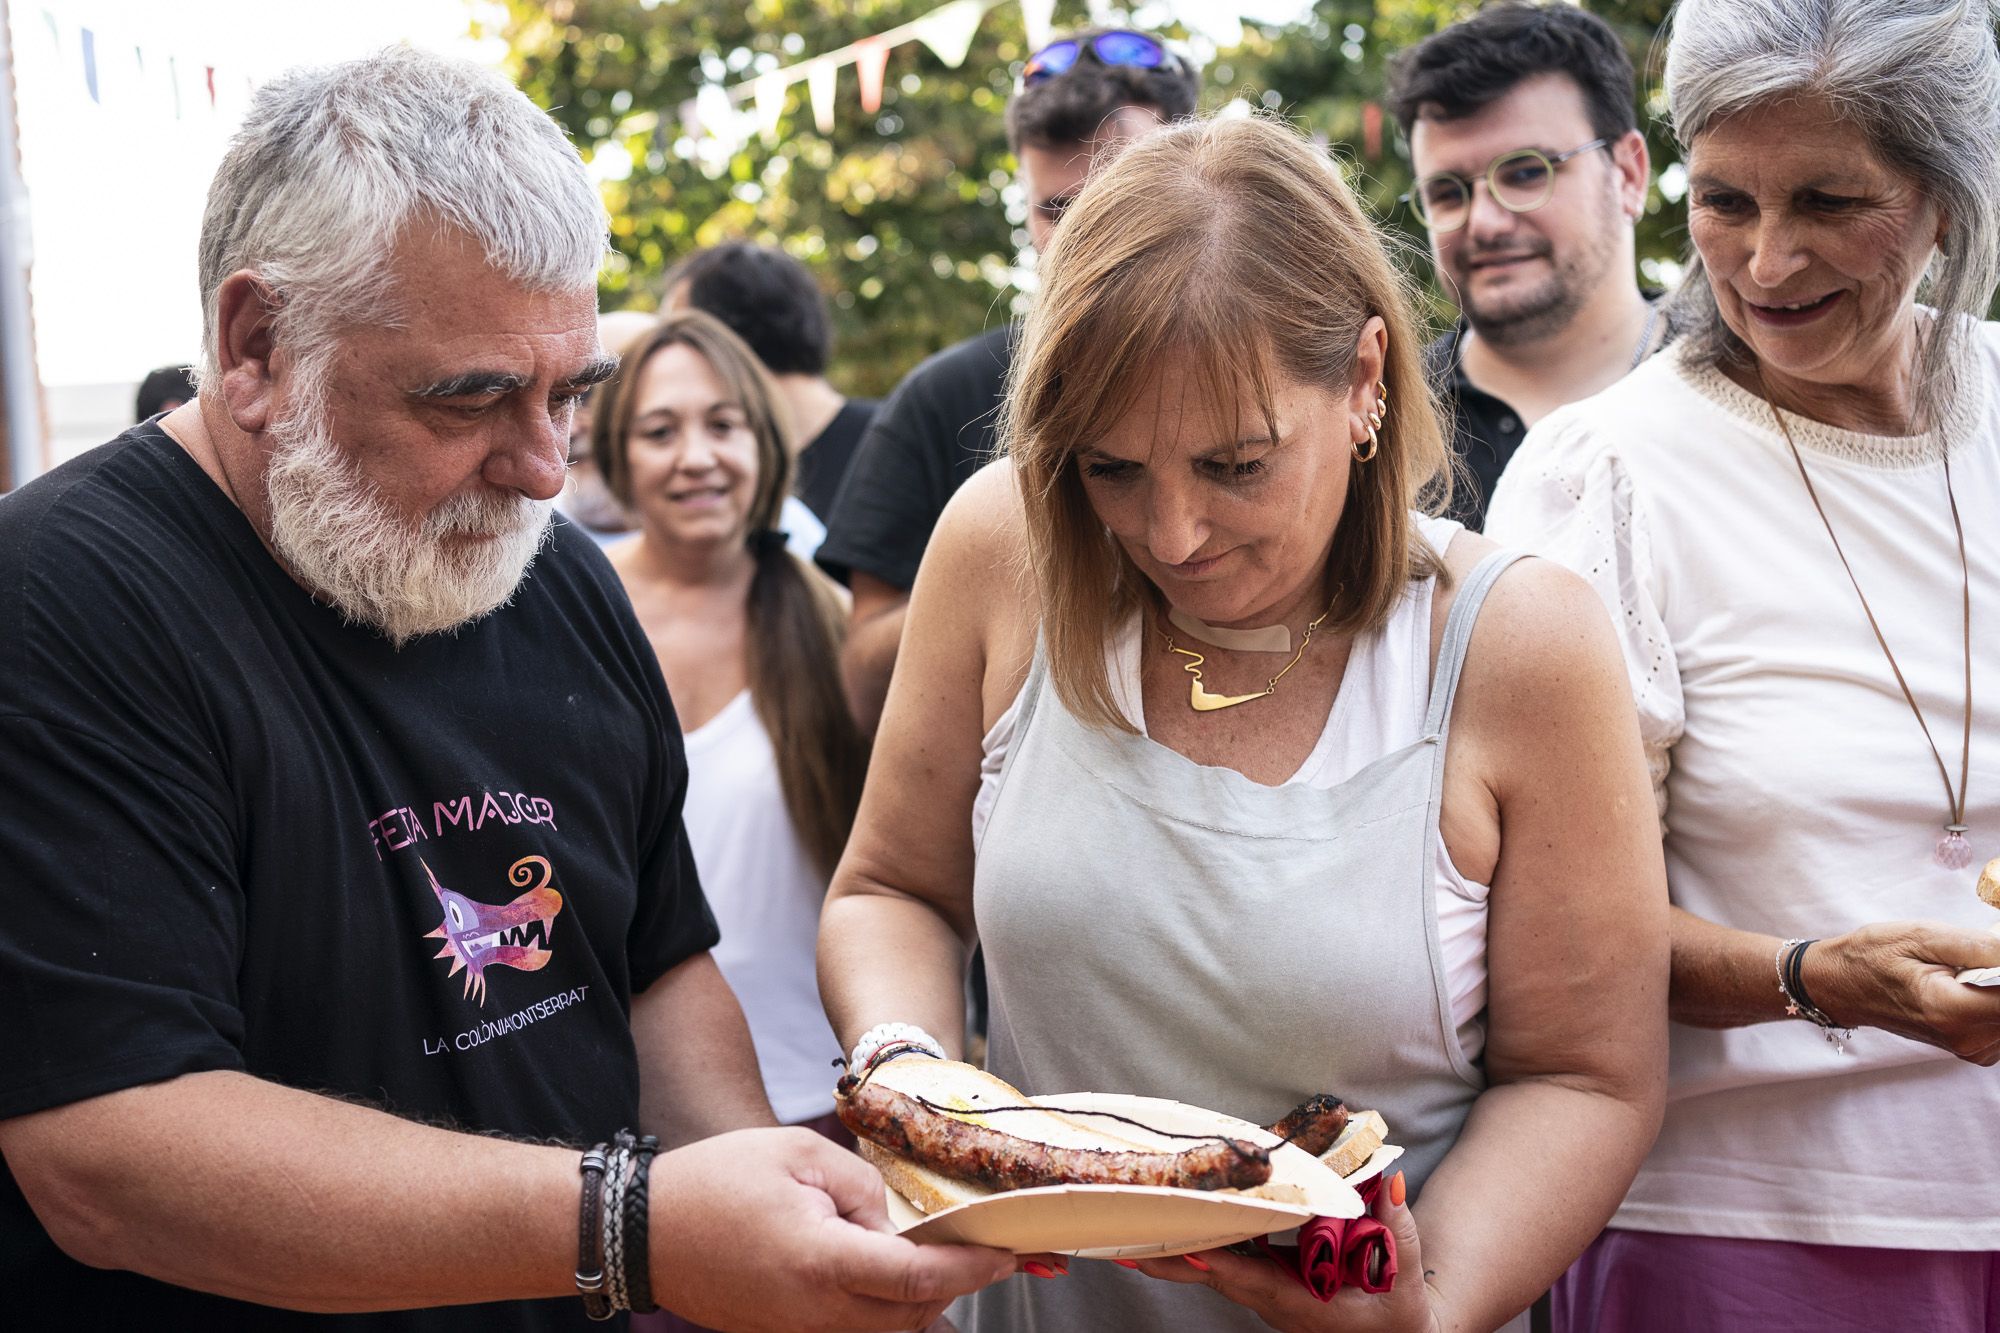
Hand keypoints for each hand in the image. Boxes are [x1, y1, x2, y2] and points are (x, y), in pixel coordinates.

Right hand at [648, 1127, 1014, 1331]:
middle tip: (985, 1257)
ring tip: (947, 1270)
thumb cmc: (716, 1182)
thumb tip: (896, 1225)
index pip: (917, 1277)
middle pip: (910, 1318)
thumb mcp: (800, 1155)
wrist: (644, 1229)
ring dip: (921, 1308)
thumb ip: (862, 1188)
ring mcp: (797, 1331)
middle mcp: (814, 1311)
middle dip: (955, 1290)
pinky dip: (887, 1319)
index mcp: (822, 1260)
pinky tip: (903, 1295)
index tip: (1005, 1254)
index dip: (970, 1269)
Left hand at [1128, 1173, 1442, 1332]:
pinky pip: (1230, 1264)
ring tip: (1139, 1223)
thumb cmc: (1399, 1313)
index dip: (1219, 1266)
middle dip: (1174, 1258)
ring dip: (1179, 1249)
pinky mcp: (1270, 1285)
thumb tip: (1391, 1181)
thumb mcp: (1404, 1275)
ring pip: (1217, 1271)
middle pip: (1218, 1277)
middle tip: (1128, 1239)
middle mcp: (1277, 1304)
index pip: (1253, 1282)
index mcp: (1304, 1306)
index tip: (1186, 1250)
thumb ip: (1397, 1228)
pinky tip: (1182, 1220)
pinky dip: (1205, 1243)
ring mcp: (1270, 1297)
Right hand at [1809, 920, 1999, 1063]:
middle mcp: (1965, 1038)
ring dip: (1998, 989)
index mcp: (1951, 1010)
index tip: (1991, 955)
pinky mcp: (1972, 1050)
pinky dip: (1994, 1003)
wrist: (1840, 986)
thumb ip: (1979, 946)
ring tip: (1965, 971)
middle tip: (1972, 958)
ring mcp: (1970, 1049)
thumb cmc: (1872, 957)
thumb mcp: (1921, 936)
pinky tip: (1969, 987)